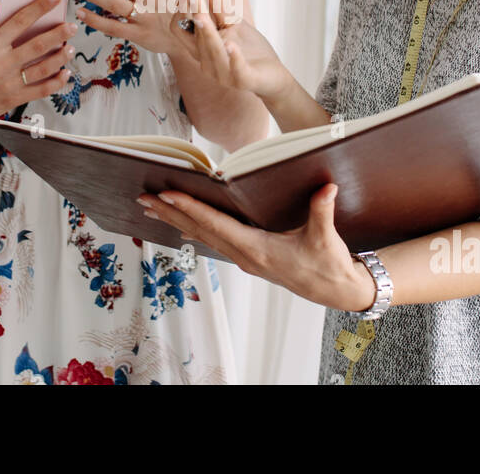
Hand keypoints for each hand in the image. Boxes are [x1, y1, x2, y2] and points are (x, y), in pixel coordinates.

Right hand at [0, 0, 75, 130]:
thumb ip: (0, 39)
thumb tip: (26, 29)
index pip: (19, 20)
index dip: (40, 7)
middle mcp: (1, 63)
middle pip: (38, 44)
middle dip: (59, 33)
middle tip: (72, 26)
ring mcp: (9, 82)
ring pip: (45, 66)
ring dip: (61, 56)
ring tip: (70, 48)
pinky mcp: (13, 99)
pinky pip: (42, 89)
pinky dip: (57, 81)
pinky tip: (65, 74)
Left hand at [135, 183, 377, 313]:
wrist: (336, 291)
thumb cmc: (329, 266)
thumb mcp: (326, 239)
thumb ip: (322, 211)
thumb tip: (326, 188)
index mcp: (257, 249)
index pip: (216, 224)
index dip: (191, 208)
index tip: (167, 195)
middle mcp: (244, 255)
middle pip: (200, 230)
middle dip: (171, 212)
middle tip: (143, 197)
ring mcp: (245, 258)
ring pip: (203, 235)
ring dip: (176, 220)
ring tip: (152, 206)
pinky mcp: (249, 257)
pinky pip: (214, 240)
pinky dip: (195, 228)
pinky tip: (182, 222)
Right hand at [175, 0, 293, 101]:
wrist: (273, 76)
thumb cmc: (250, 49)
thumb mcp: (233, 25)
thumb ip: (219, 9)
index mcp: (201, 48)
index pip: (179, 29)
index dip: (181, 12)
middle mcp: (206, 63)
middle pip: (195, 37)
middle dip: (195, 15)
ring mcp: (223, 74)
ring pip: (212, 51)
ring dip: (207, 34)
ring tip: (202, 16)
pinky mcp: (242, 80)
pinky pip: (235, 68)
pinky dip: (233, 56)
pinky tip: (231, 44)